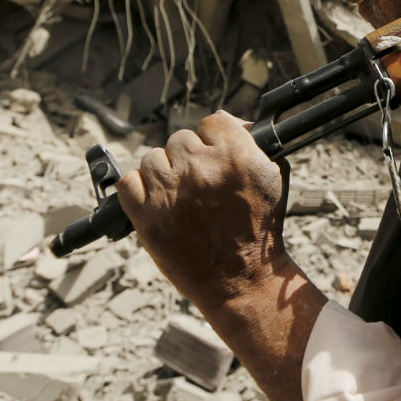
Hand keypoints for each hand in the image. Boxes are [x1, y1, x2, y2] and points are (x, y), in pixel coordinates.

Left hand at [116, 111, 289, 311]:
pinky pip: (128, 183)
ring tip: (180, 196)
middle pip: (181, 139)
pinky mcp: (146, 218)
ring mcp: (170, 194)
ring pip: (153, 158)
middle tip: (201, 184)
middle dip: (190, 158)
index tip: (216, 155)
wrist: (242, 279)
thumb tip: (230, 121)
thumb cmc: (259, 228)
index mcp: (236, 156)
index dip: (214, 138)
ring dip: (165, 174)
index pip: (212, 121)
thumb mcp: (272, 178)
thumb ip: (250, 143)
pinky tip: (157, 201)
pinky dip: (139, 189)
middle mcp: (200, 170)